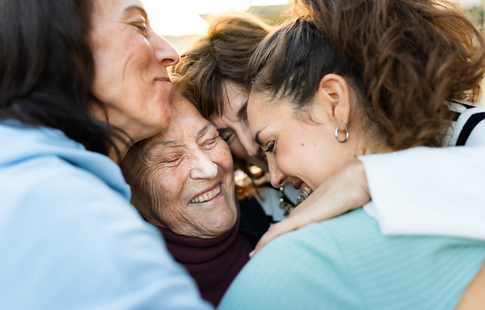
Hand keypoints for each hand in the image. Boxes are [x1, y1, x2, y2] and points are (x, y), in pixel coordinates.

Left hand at [249, 160, 370, 257]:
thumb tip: (337, 231)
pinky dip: (268, 241)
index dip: (275, 239)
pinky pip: (280, 231)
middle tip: (255, 256)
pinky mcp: (303, 218)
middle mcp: (300, 213)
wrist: (354, 180)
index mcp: (307, 212)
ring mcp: (300, 215)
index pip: (286, 228)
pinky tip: (260, 249)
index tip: (266, 249)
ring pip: (274, 233)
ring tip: (254, 257)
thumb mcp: (339, 211)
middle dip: (266, 245)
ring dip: (264, 245)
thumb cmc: (351, 194)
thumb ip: (333, 219)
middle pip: (277, 232)